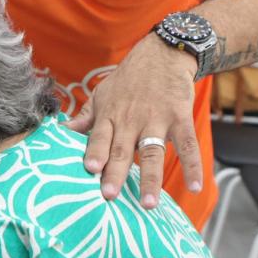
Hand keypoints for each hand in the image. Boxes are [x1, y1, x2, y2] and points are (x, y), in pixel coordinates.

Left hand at [65, 35, 202, 206]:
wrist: (162, 54)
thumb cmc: (128, 79)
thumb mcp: (102, 94)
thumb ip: (86, 117)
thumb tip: (61, 132)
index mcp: (111, 115)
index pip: (100, 137)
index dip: (95, 152)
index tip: (89, 169)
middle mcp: (132, 119)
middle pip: (122, 149)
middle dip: (116, 173)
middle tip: (110, 196)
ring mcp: (157, 119)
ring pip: (153, 152)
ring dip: (150, 179)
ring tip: (148, 203)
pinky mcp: (180, 118)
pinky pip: (188, 145)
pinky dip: (193, 165)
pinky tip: (196, 187)